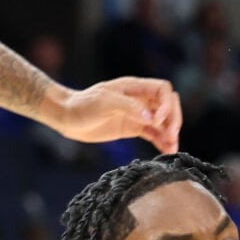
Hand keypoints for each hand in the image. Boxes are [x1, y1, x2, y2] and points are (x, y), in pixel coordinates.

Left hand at [48, 78, 182, 153]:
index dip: (166, 104)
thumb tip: (151, 117)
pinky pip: (153, 134)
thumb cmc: (83, 105)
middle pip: (168, 105)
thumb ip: (129, 107)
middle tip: (171, 135)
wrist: (67, 117)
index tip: (156, 120)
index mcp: (134, 87)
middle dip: (173, 119)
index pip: (162, 90)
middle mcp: (140, 99)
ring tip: (172, 148)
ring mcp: (137, 114)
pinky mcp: (133, 128)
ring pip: (163, 121)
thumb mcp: (104, 102)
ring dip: (170, 133)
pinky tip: (167, 151)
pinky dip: (161, 141)